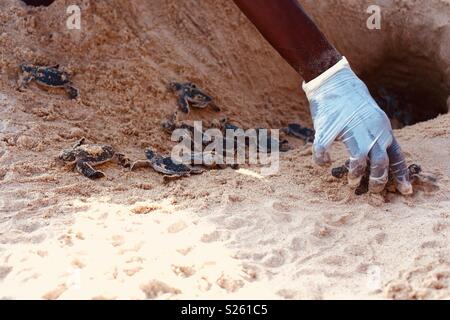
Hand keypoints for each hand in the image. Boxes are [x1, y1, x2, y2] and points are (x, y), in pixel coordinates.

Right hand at [303, 57, 411, 194]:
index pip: (396, 156)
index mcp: (383, 129)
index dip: (400, 175)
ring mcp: (349, 129)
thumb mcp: (374, 118)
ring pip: (358, 159)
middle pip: (380, 162)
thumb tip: (382, 158)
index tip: (403, 190)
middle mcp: (370, 130)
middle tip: (373, 191)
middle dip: (377, 181)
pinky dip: (322, 160)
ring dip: (356, 174)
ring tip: (352, 182)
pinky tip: (323, 163)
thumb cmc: (354, 102)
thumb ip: (379, 136)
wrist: (335, 81)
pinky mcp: (327, 128)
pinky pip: (323, 149)